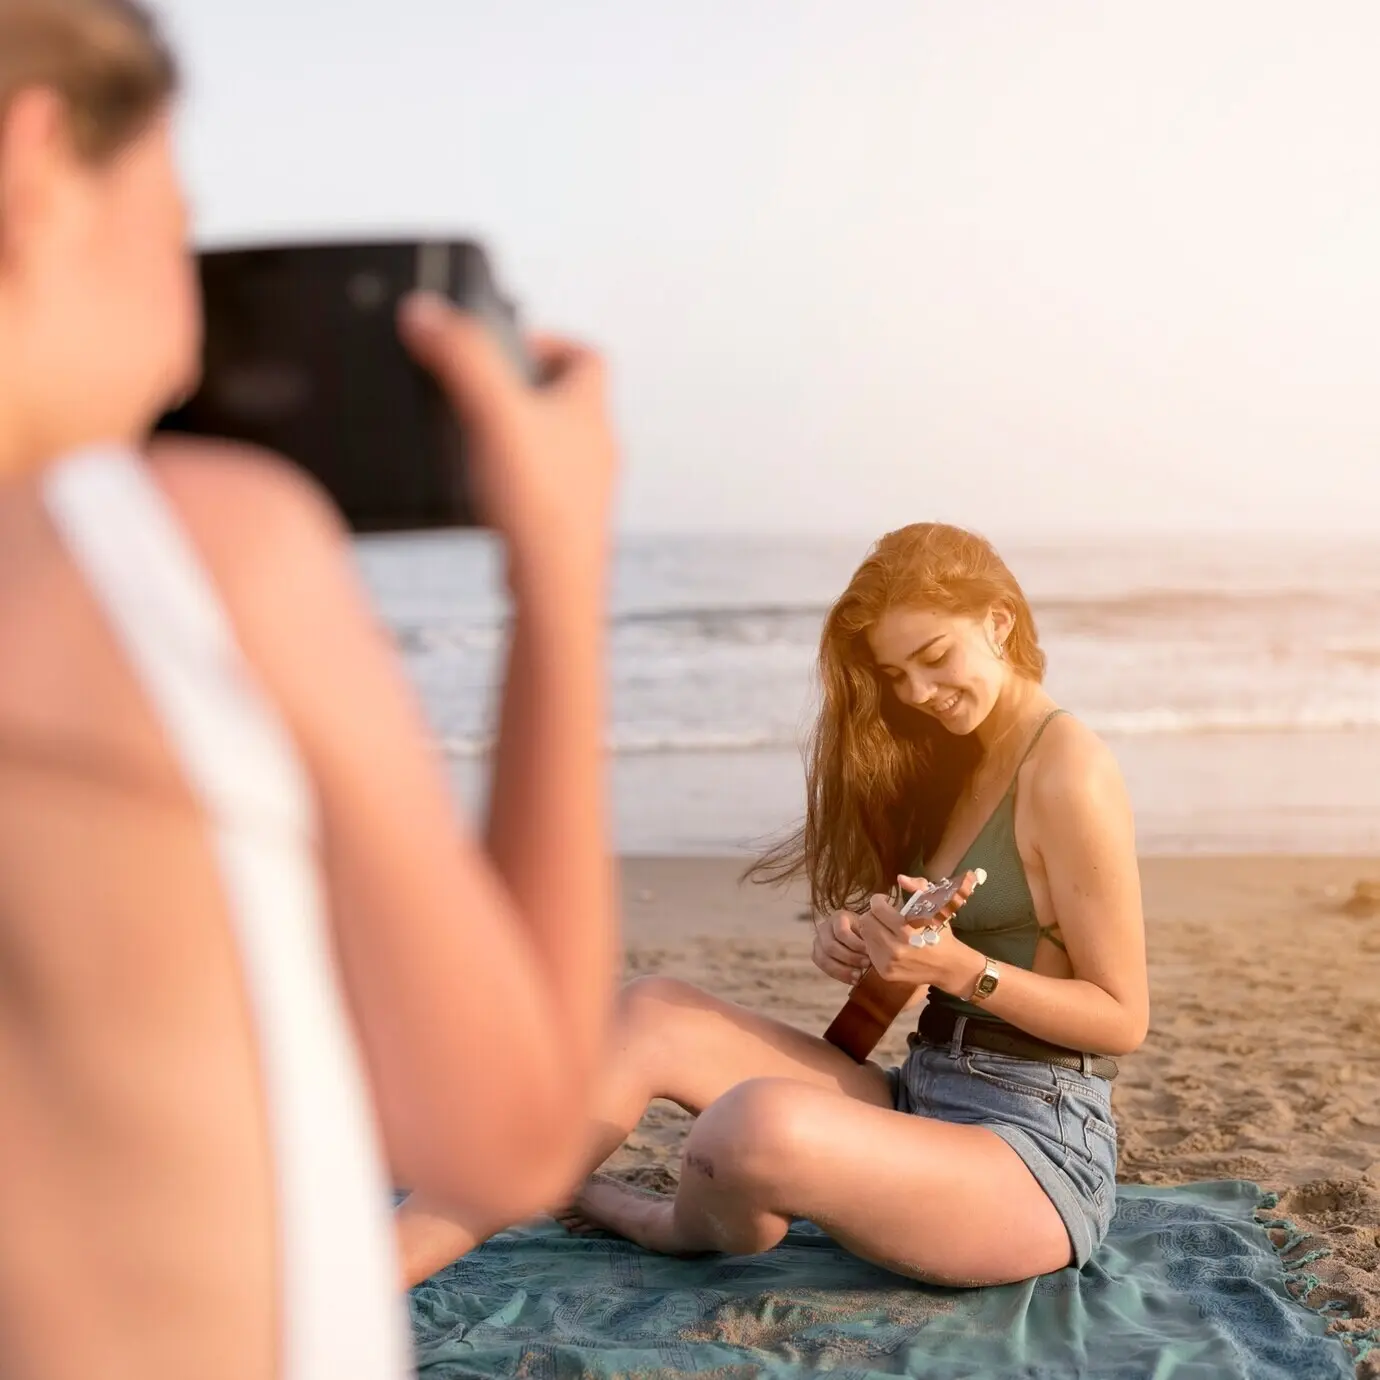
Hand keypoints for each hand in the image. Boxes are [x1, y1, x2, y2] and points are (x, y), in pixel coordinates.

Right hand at [397, 292, 618, 577]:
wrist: (554, 584)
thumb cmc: (541, 505)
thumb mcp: (494, 413)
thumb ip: (461, 358)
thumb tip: (427, 314)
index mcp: (591, 409)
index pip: (588, 356)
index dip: (551, 340)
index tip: (509, 343)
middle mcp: (597, 447)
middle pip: (567, 399)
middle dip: (524, 388)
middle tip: (482, 390)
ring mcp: (585, 488)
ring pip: (555, 445)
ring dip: (520, 434)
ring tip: (477, 436)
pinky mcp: (566, 522)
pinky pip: (544, 487)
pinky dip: (518, 479)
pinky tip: (487, 490)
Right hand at [811, 909, 870, 984]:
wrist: (857, 936)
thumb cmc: (866, 933)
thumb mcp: (869, 929)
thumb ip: (870, 937)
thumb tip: (875, 951)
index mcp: (838, 917)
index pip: (841, 932)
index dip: (855, 944)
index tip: (870, 953)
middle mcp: (824, 927)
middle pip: (830, 946)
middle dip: (850, 958)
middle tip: (866, 965)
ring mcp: (818, 941)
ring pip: (824, 959)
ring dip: (843, 970)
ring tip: (859, 976)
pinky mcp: (817, 955)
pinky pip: (823, 967)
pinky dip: (839, 975)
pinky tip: (853, 980)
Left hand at [855, 872, 985, 994]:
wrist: (949, 966)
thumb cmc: (941, 933)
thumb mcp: (935, 907)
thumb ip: (918, 887)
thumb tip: (900, 878)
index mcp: (907, 929)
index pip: (876, 908)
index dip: (879, 900)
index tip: (886, 901)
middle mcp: (895, 947)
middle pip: (866, 921)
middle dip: (874, 914)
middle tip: (884, 914)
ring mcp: (889, 962)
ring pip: (865, 936)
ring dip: (873, 928)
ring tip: (886, 928)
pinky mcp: (885, 972)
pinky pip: (869, 951)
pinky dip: (876, 944)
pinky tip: (888, 942)